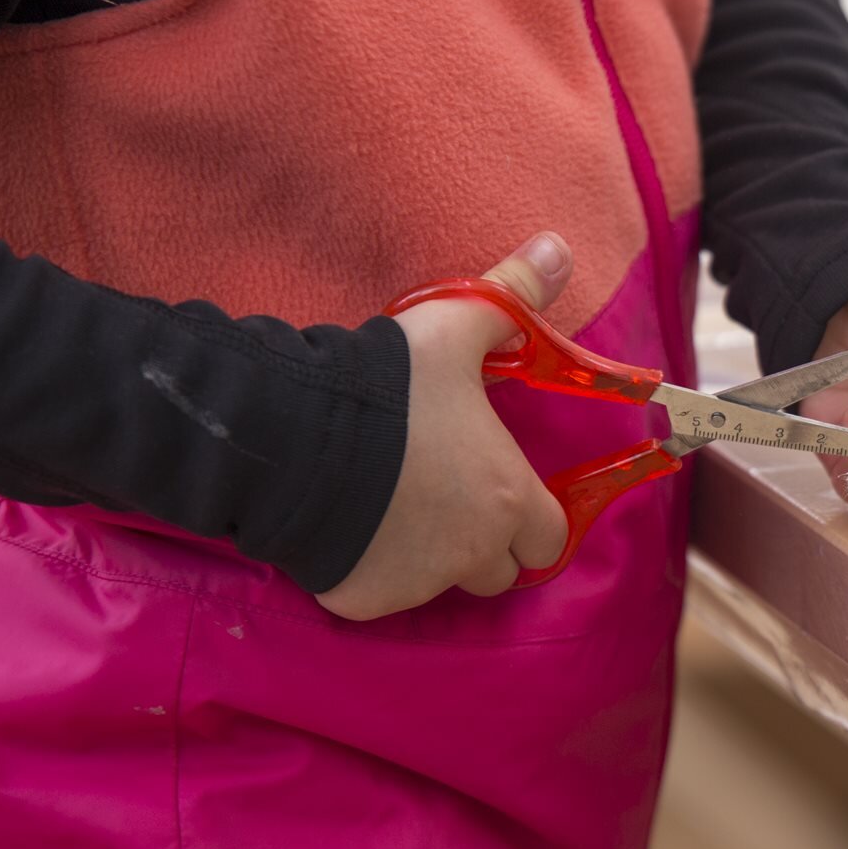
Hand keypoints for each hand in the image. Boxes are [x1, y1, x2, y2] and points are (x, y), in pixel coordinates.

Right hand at [316, 233, 573, 619]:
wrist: (289, 435)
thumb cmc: (388, 385)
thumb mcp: (453, 327)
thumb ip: (512, 296)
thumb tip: (557, 248)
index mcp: (506, 497)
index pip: (549, 538)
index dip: (532, 518)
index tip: (505, 494)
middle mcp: (471, 553)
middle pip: (497, 573)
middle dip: (483, 546)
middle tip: (445, 501)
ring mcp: (416, 583)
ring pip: (437, 585)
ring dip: (427, 558)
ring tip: (388, 507)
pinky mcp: (361, 600)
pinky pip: (377, 593)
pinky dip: (368, 570)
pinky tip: (346, 526)